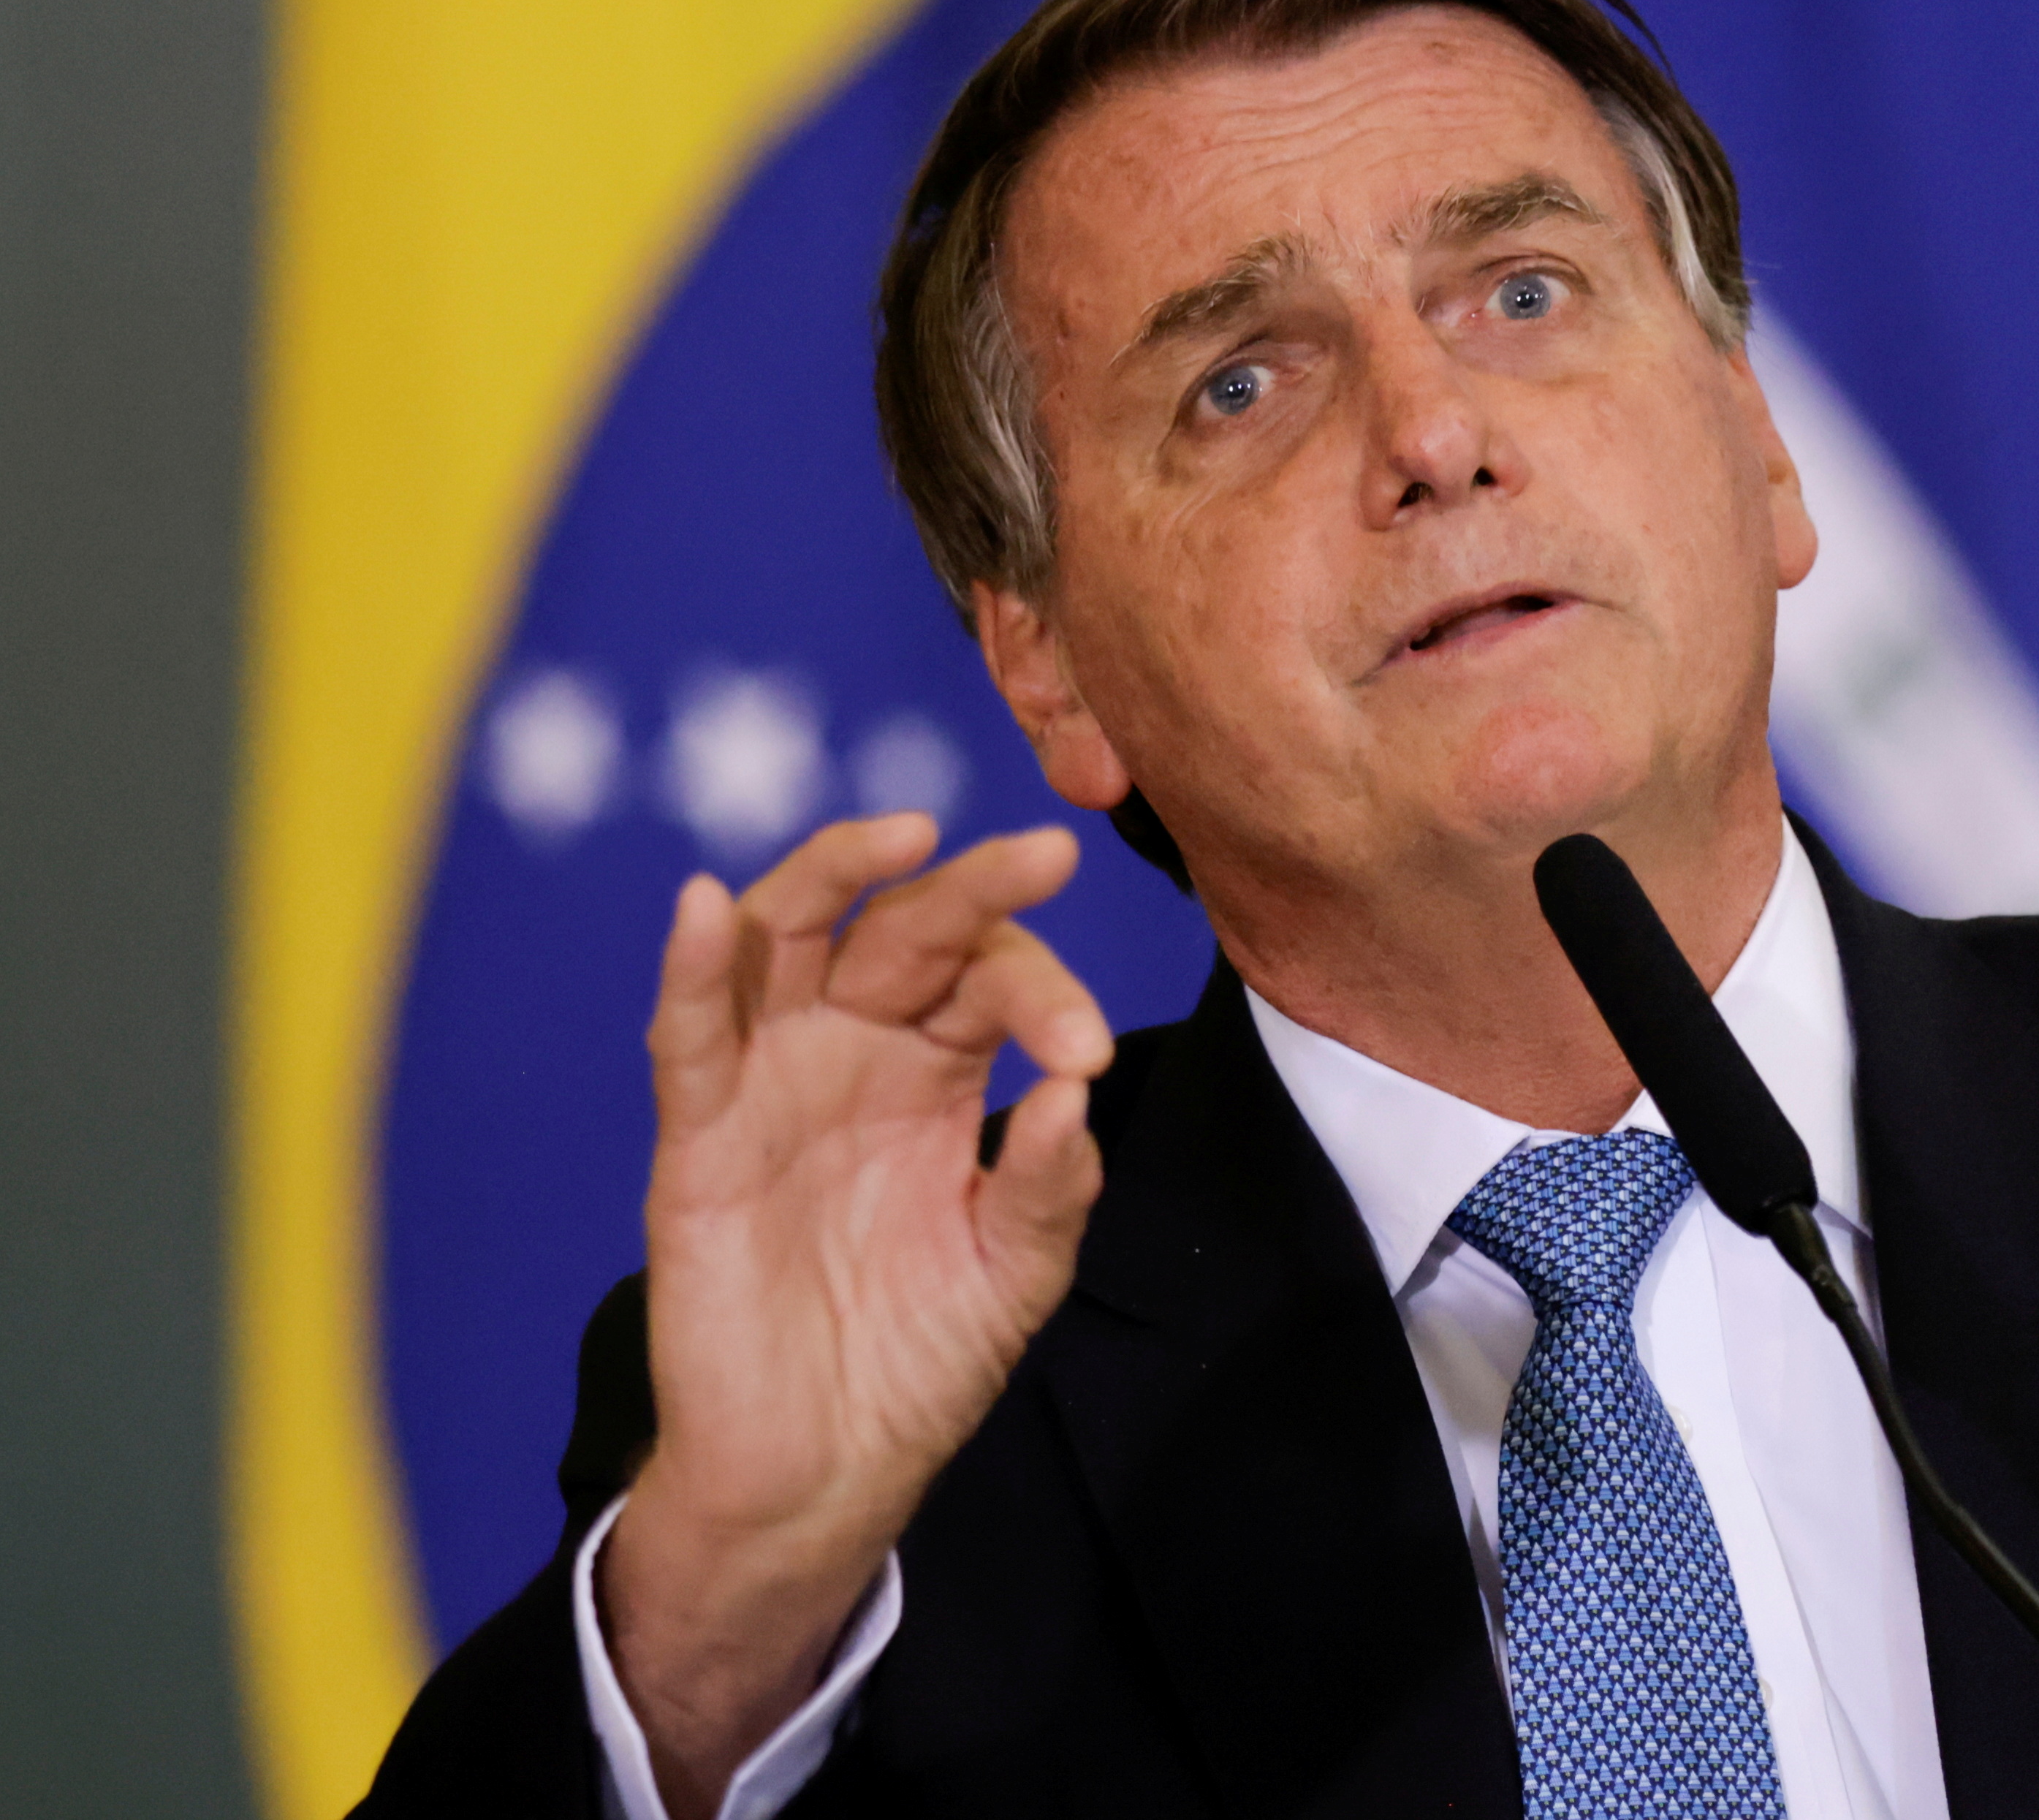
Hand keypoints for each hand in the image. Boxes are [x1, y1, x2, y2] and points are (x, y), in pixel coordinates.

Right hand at [597, 815, 1110, 1814]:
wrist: (823, 1474)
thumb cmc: (921, 1361)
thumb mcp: (1014, 1273)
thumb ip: (1047, 1185)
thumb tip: (1071, 1093)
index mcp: (940, 1072)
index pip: (995, 982)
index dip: (1046, 995)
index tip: (1087, 1051)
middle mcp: (856, 1052)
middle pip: (905, 930)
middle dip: (973, 888)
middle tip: (1045, 854)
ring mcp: (773, 1082)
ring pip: (786, 938)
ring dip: (835, 872)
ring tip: (900, 829)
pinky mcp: (699, 1140)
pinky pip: (687, 1039)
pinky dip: (687, 967)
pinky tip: (697, 903)